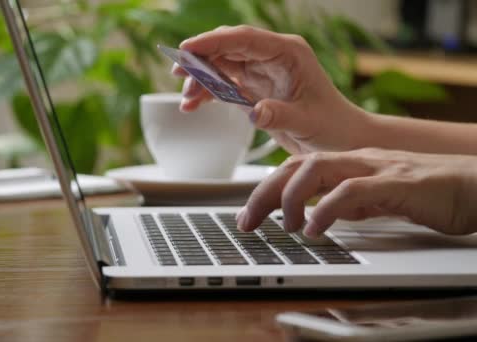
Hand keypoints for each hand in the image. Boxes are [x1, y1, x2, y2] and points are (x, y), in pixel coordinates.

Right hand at [174, 25, 371, 153]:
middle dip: (201, 59)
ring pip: (222, 65)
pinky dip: (208, 94)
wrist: (340, 139)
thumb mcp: (307, 121)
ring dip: (201, 79)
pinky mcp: (254, 88)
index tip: (187, 48)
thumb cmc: (332, 125)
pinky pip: (224, 85)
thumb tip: (255, 113)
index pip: (244, 39)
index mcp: (288, 53)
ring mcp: (261, 71)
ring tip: (187, 99)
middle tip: (178, 72)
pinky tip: (194, 105)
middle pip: (228, 48)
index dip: (213, 41)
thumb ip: (280, 116)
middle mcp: (272, 57)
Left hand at [236, 148, 476, 236]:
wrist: (475, 185)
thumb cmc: (427, 193)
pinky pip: (352, 190)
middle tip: (247, 223)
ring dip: (292, 198)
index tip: (248, 216)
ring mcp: (375, 168)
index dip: (266, 190)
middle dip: (264, 193)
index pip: (295, 169)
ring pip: (317, 168)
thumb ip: (345, 203)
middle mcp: (356, 160)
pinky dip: (327, 208)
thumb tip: (317, 214)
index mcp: (348, 163)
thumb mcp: (374, 200)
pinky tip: (316, 227)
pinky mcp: (397, 183)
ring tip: (286, 226)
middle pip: (296, 165)